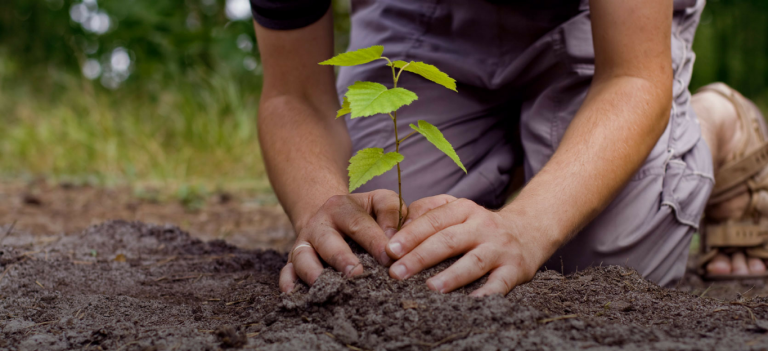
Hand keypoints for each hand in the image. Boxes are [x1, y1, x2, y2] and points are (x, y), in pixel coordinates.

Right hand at [280, 189, 406, 292]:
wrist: (331, 216)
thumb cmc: (364, 213)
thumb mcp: (379, 201)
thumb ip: (391, 213)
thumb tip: (394, 241)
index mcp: (341, 207)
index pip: (358, 223)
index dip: (374, 240)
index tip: (389, 258)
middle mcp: (319, 224)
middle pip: (328, 241)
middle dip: (342, 259)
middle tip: (357, 274)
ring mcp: (304, 243)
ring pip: (303, 257)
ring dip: (314, 273)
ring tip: (330, 288)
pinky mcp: (293, 260)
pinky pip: (286, 271)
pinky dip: (288, 282)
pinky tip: (294, 294)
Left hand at [386, 195, 545, 295]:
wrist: (529, 231)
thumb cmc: (479, 226)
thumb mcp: (457, 210)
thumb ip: (428, 212)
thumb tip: (397, 226)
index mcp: (464, 209)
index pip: (434, 220)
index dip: (410, 235)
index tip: (390, 250)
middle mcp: (482, 226)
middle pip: (448, 240)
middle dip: (420, 257)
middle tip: (397, 272)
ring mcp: (499, 248)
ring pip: (473, 261)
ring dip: (451, 276)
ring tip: (430, 287)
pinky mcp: (515, 269)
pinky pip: (500, 283)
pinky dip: (486, 293)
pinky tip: (470, 302)